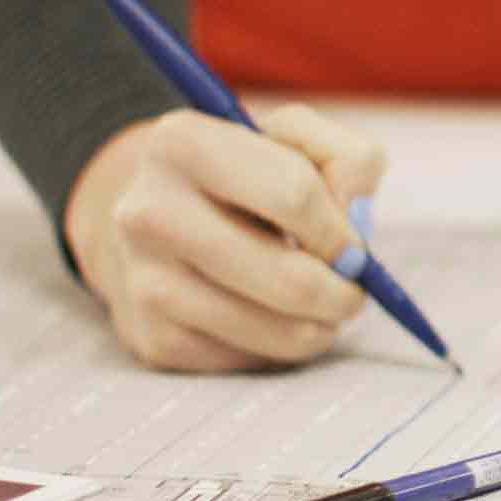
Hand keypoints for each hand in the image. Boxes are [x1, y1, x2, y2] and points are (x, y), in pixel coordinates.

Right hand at [64, 104, 387, 371]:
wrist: (157, 222)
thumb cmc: (247, 176)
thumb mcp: (297, 141)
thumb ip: (348, 160)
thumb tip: (356, 220)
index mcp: (183, 143)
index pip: (294, 195)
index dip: (341, 230)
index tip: (354, 247)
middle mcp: (148, 211)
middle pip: (290, 278)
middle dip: (342, 293)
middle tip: (351, 291)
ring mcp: (144, 280)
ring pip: (275, 330)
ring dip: (319, 326)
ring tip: (319, 305)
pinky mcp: (153, 338)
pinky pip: (248, 360)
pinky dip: (280, 346)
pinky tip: (270, 317)